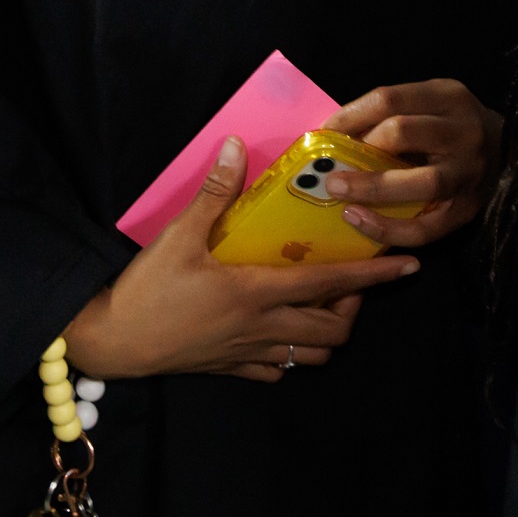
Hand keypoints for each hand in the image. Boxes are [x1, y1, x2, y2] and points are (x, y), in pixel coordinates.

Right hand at [64, 135, 421, 383]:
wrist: (110, 341)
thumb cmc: (146, 288)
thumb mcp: (179, 235)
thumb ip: (214, 192)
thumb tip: (236, 145)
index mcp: (257, 293)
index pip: (330, 283)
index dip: (374, 276)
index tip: (407, 265)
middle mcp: (262, 329)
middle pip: (333, 331)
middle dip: (355, 309)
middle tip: (354, 281)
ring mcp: (248, 354)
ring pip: (312, 356)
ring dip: (328, 333)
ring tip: (325, 305)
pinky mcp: (229, 369)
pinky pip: (277, 371)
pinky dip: (293, 355)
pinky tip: (284, 333)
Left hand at [317, 78, 504, 248]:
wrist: (509, 152)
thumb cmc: (452, 127)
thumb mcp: (430, 104)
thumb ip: (392, 114)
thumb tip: (333, 136)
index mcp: (449, 97)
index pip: (389, 99)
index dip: (349, 116)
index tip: (323, 133)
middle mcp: (464, 131)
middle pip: (402, 133)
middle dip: (359, 151)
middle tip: (329, 169)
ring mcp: (469, 173)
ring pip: (420, 182)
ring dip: (372, 189)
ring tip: (339, 195)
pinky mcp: (467, 211)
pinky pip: (425, 228)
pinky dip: (388, 229)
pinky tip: (360, 223)